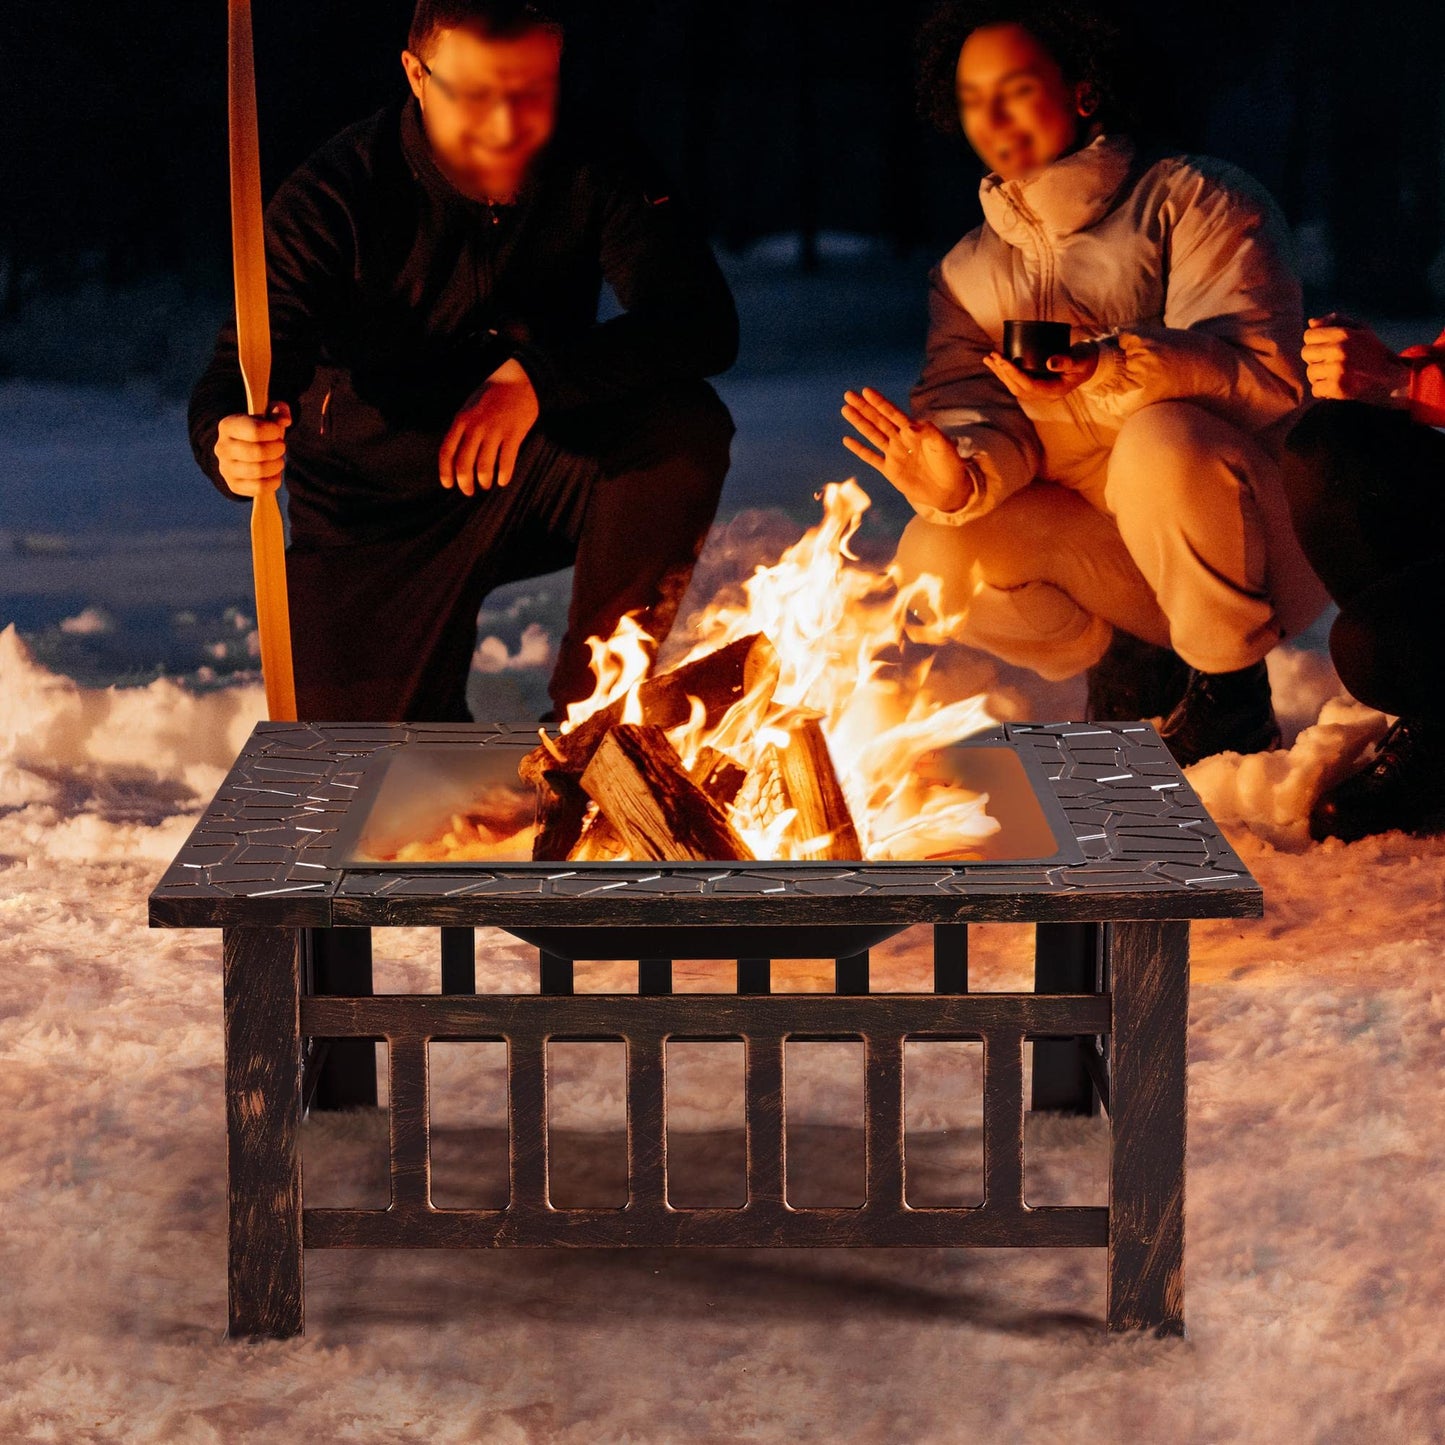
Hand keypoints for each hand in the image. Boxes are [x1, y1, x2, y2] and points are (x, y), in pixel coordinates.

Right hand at [214, 402, 289, 498]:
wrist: (244, 450)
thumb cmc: (260, 430)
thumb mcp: (268, 415)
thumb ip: (278, 410)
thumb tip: (284, 420)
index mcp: (228, 425)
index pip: (255, 431)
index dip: (274, 432)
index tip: (278, 431)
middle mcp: (222, 447)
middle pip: (258, 452)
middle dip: (277, 450)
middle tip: (281, 447)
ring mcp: (226, 468)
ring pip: (258, 471)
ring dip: (276, 465)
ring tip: (278, 460)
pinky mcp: (233, 485)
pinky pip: (259, 488)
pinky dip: (273, 481)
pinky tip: (274, 473)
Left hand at [439, 356, 539, 494]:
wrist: (518, 383)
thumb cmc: (492, 398)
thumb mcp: (469, 409)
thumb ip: (462, 430)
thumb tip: (455, 460)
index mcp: (462, 420)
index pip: (447, 451)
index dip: (446, 472)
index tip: (448, 485)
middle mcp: (476, 427)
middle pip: (464, 464)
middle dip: (465, 483)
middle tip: (469, 491)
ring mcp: (495, 431)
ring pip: (484, 467)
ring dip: (484, 481)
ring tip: (487, 484)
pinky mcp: (513, 434)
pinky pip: (506, 462)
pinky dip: (504, 476)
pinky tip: (503, 480)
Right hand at [841, 387, 974, 513]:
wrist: (948, 490)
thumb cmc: (949, 464)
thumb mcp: (942, 445)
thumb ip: (928, 432)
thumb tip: (909, 427)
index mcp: (913, 431)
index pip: (893, 413)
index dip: (880, 402)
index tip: (866, 391)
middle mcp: (901, 440)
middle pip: (878, 420)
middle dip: (864, 407)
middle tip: (848, 394)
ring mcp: (894, 454)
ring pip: (872, 435)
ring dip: (859, 423)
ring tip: (846, 410)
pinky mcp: (890, 471)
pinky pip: (871, 458)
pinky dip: (859, 449)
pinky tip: (847, 440)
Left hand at [982, 341, 1098, 400]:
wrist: (1091, 364)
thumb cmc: (1087, 360)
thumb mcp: (1081, 359)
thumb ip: (1067, 361)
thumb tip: (1050, 363)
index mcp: (1055, 390)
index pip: (1029, 385)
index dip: (1015, 374)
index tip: (1003, 361)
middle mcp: (1044, 394)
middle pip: (1018, 387)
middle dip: (1003, 373)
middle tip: (993, 356)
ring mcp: (1040, 390)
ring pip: (1015, 385)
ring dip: (1000, 373)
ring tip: (988, 359)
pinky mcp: (1037, 383)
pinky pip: (1017, 380)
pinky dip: (1006, 371)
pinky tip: (996, 362)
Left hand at [1301, 313, 1409, 404]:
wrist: (1394, 379)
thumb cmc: (1375, 353)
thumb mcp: (1361, 331)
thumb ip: (1337, 322)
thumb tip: (1311, 322)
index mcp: (1344, 334)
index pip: (1308, 335)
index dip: (1315, 342)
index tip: (1326, 349)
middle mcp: (1339, 349)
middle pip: (1306, 353)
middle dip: (1316, 359)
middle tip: (1331, 363)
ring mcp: (1337, 369)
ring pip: (1310, 372)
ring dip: (1320, 376)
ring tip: (1336, 375)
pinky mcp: (1338, 388)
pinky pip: (1315, 389)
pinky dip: (1324, 391)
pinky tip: (1337, 387)